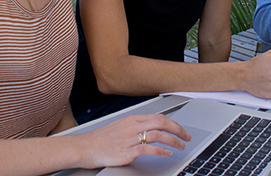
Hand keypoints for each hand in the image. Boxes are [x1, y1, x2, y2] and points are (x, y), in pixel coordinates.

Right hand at [76, 114, 191, 167]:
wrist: (84, 147)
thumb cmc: (100, 139)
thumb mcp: (120, 127)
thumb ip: (136, 127)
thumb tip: (152, 130)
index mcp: (132, 119)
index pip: (159, 116)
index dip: (174, 123)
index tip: (182, 130)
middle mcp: (132, 126)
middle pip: (162, 122)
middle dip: (178, 129)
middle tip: (187, 137)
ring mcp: (129, 138)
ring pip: (158, 134)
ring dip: (173, 140)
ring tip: (180, 146)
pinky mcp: (126, 151)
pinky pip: (148, 148)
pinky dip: (160, 151)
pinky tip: (166, 153)